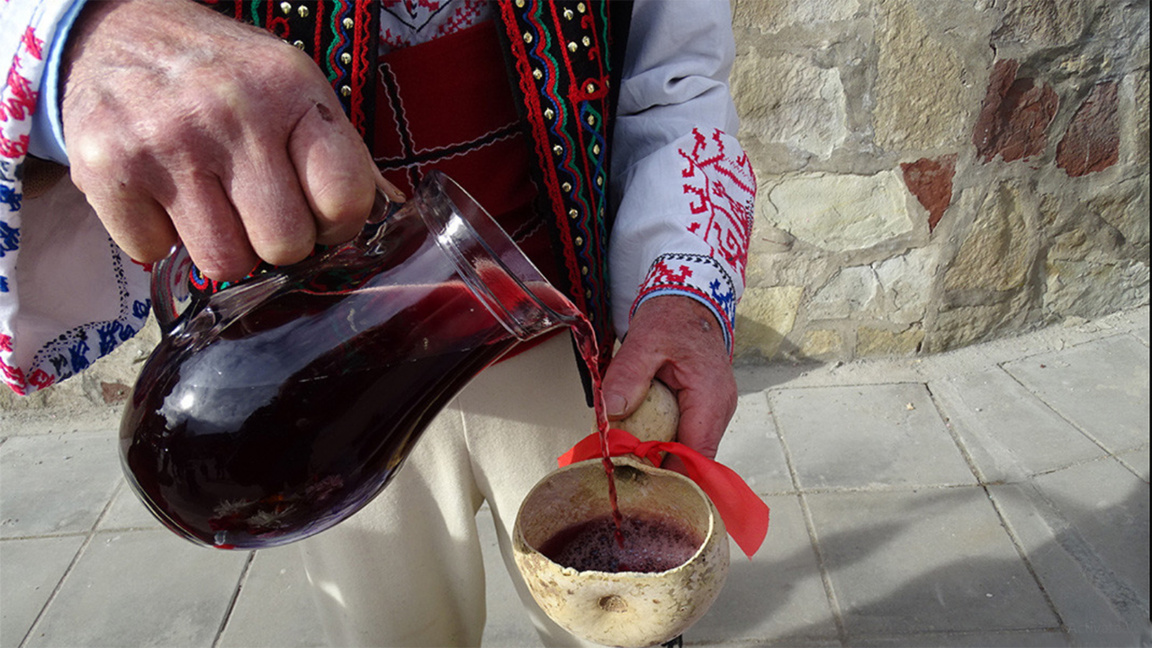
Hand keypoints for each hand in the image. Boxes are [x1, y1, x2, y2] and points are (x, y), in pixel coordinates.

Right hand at [60, 0, 400, 279]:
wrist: (118, 33)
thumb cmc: (224, 77)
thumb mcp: (295, 91)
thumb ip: (342, 156)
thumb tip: (395, 220)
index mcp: (291, 90)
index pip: (345, 199)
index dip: (337, 224)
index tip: (318, 213)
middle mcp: (231, 112)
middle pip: (284, 244)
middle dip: (277, 242)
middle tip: (259, 211)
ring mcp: (165, 141)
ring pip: (224, 263)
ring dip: (221, 247)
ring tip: (211, 203)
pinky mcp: (106, 167)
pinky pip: (154, 254)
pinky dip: (159, 237)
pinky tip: (162, 195)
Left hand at [601, 296, 737, 471]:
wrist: (690, 300)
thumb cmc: (672, 318)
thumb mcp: (644, 341)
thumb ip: (628, 376)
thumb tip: (611, 413)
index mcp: (710, 396)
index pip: (697, 455)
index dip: (670, 478)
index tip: (639, 489)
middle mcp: (720, 409)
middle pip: (694, 460)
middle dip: (661, 472)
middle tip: (623, 481)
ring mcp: (715, 411)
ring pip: (690, 452)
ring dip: (661, 460)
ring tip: (627, 466)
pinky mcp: (705, 410)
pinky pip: (686, 437)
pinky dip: (664, 444)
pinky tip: (640, 446)